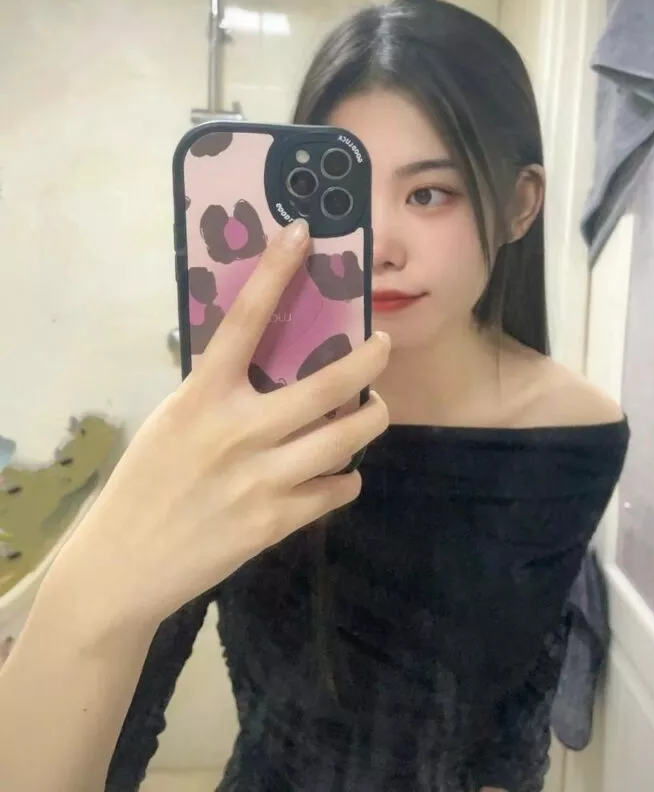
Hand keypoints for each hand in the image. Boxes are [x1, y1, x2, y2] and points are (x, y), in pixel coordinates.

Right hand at [56, 218, 389, 628]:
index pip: (243, 320)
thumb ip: (217, 392)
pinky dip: (346, 477)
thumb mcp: (171, 420)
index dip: (275, 272)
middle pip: (327, 383)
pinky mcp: (275, 522)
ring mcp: (262, 479)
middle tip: (382, 345)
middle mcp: (237, 430)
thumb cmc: (145, 482)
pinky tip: (341, 471)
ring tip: (374, 408)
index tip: (302, 234)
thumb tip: (265, 364)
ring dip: (371, 417)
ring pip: (346, 437)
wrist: (125, 564)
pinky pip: (336, 490)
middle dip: (368, 358)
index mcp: (201, 396)